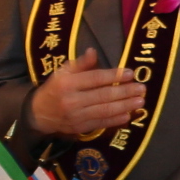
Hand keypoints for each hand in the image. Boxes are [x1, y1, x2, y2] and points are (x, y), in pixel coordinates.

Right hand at [27, 44, 145, 137]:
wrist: (38, 114)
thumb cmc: (55, 89)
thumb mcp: (63, 73)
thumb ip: (80, 64)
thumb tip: (93, 52)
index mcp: (66, 84)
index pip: (94, 78)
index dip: (113, 76)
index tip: (130, 73)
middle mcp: (71, 100)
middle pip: (103, 95)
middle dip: (124, 92)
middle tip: (141, 88)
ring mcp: (76, 116)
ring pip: (104, 110)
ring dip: (125, 106)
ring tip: (140, 101)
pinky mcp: (80, 128)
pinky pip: (101, 123)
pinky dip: (116, 120)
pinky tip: (128, 115)